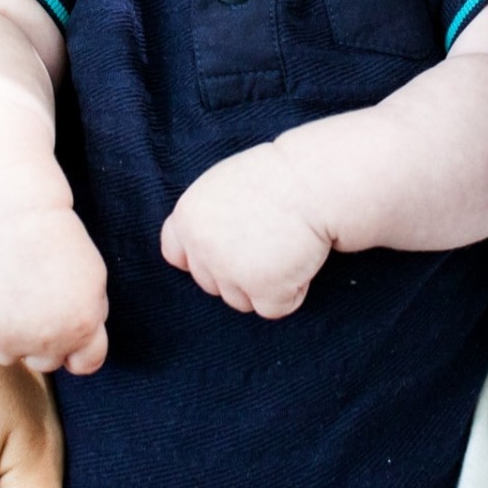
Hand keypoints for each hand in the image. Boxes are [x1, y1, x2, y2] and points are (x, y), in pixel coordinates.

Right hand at [0, 207, 109, 371]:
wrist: (4, 212)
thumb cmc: (48, 237)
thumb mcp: (91, 273)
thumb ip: (90, 315)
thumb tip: (79, 350)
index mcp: (83, 326)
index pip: (85, 364)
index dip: (73, 348)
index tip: (60, 325)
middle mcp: (48, 340)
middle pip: (42, 362)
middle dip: (35, 337)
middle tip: (25, 295)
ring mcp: (9, 338)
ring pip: (5, 356)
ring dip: (1, 333)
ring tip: (2, 289)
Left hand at [161, 139, 332, 318]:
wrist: (312, 181)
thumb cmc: (276, 179)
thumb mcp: (222, 189)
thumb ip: (206, 221)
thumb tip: (199, 252)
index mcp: (188, 218)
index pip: (176, 255)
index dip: (201, 259)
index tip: (227, 251)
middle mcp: (201, 247)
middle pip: (211, 284)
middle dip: (238, 273)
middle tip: (269, 242)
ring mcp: (229, 271)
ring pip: (241, 301)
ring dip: (265, 285)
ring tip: (285, 248)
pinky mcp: (263, 289)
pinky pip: (274, 308)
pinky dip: (291, 293)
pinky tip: (300, 260)